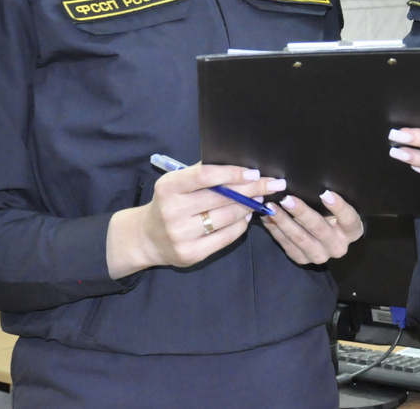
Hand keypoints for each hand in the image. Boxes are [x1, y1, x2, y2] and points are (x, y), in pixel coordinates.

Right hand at [106, 163, 284, 278]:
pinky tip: (247, 216)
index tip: (255, 172)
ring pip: (227, 217)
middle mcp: (172, 211)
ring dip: (249, 206)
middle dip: (252, 189)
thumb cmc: (170, 202)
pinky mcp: (190, 254)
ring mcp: (180, 235)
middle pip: (221, 197)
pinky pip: (226, 236)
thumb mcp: (177, 183)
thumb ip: (202, 173)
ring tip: (260, 198)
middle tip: (272, 184)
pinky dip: (241, 224)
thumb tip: (241, 165)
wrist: (147, 237)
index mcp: (168, 187)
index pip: (205, 176)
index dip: (232, 173)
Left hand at [262, 191, 363, 264]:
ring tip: (271, 207)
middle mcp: (338, 246)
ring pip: (300, 238)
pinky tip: (267, 218)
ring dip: (283, 221)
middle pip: (319, 228)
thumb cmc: (334, 216)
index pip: (348, 218)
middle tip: (287, 199)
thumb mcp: (337, 208)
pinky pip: (287, 245)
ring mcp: (320, 256)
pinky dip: (275, 230)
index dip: (338, 206)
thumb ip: (329, 199)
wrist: (329, 238)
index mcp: (351, 231)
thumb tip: (310, 183)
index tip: (325, 193)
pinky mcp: (303, 260)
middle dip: (301, 213)